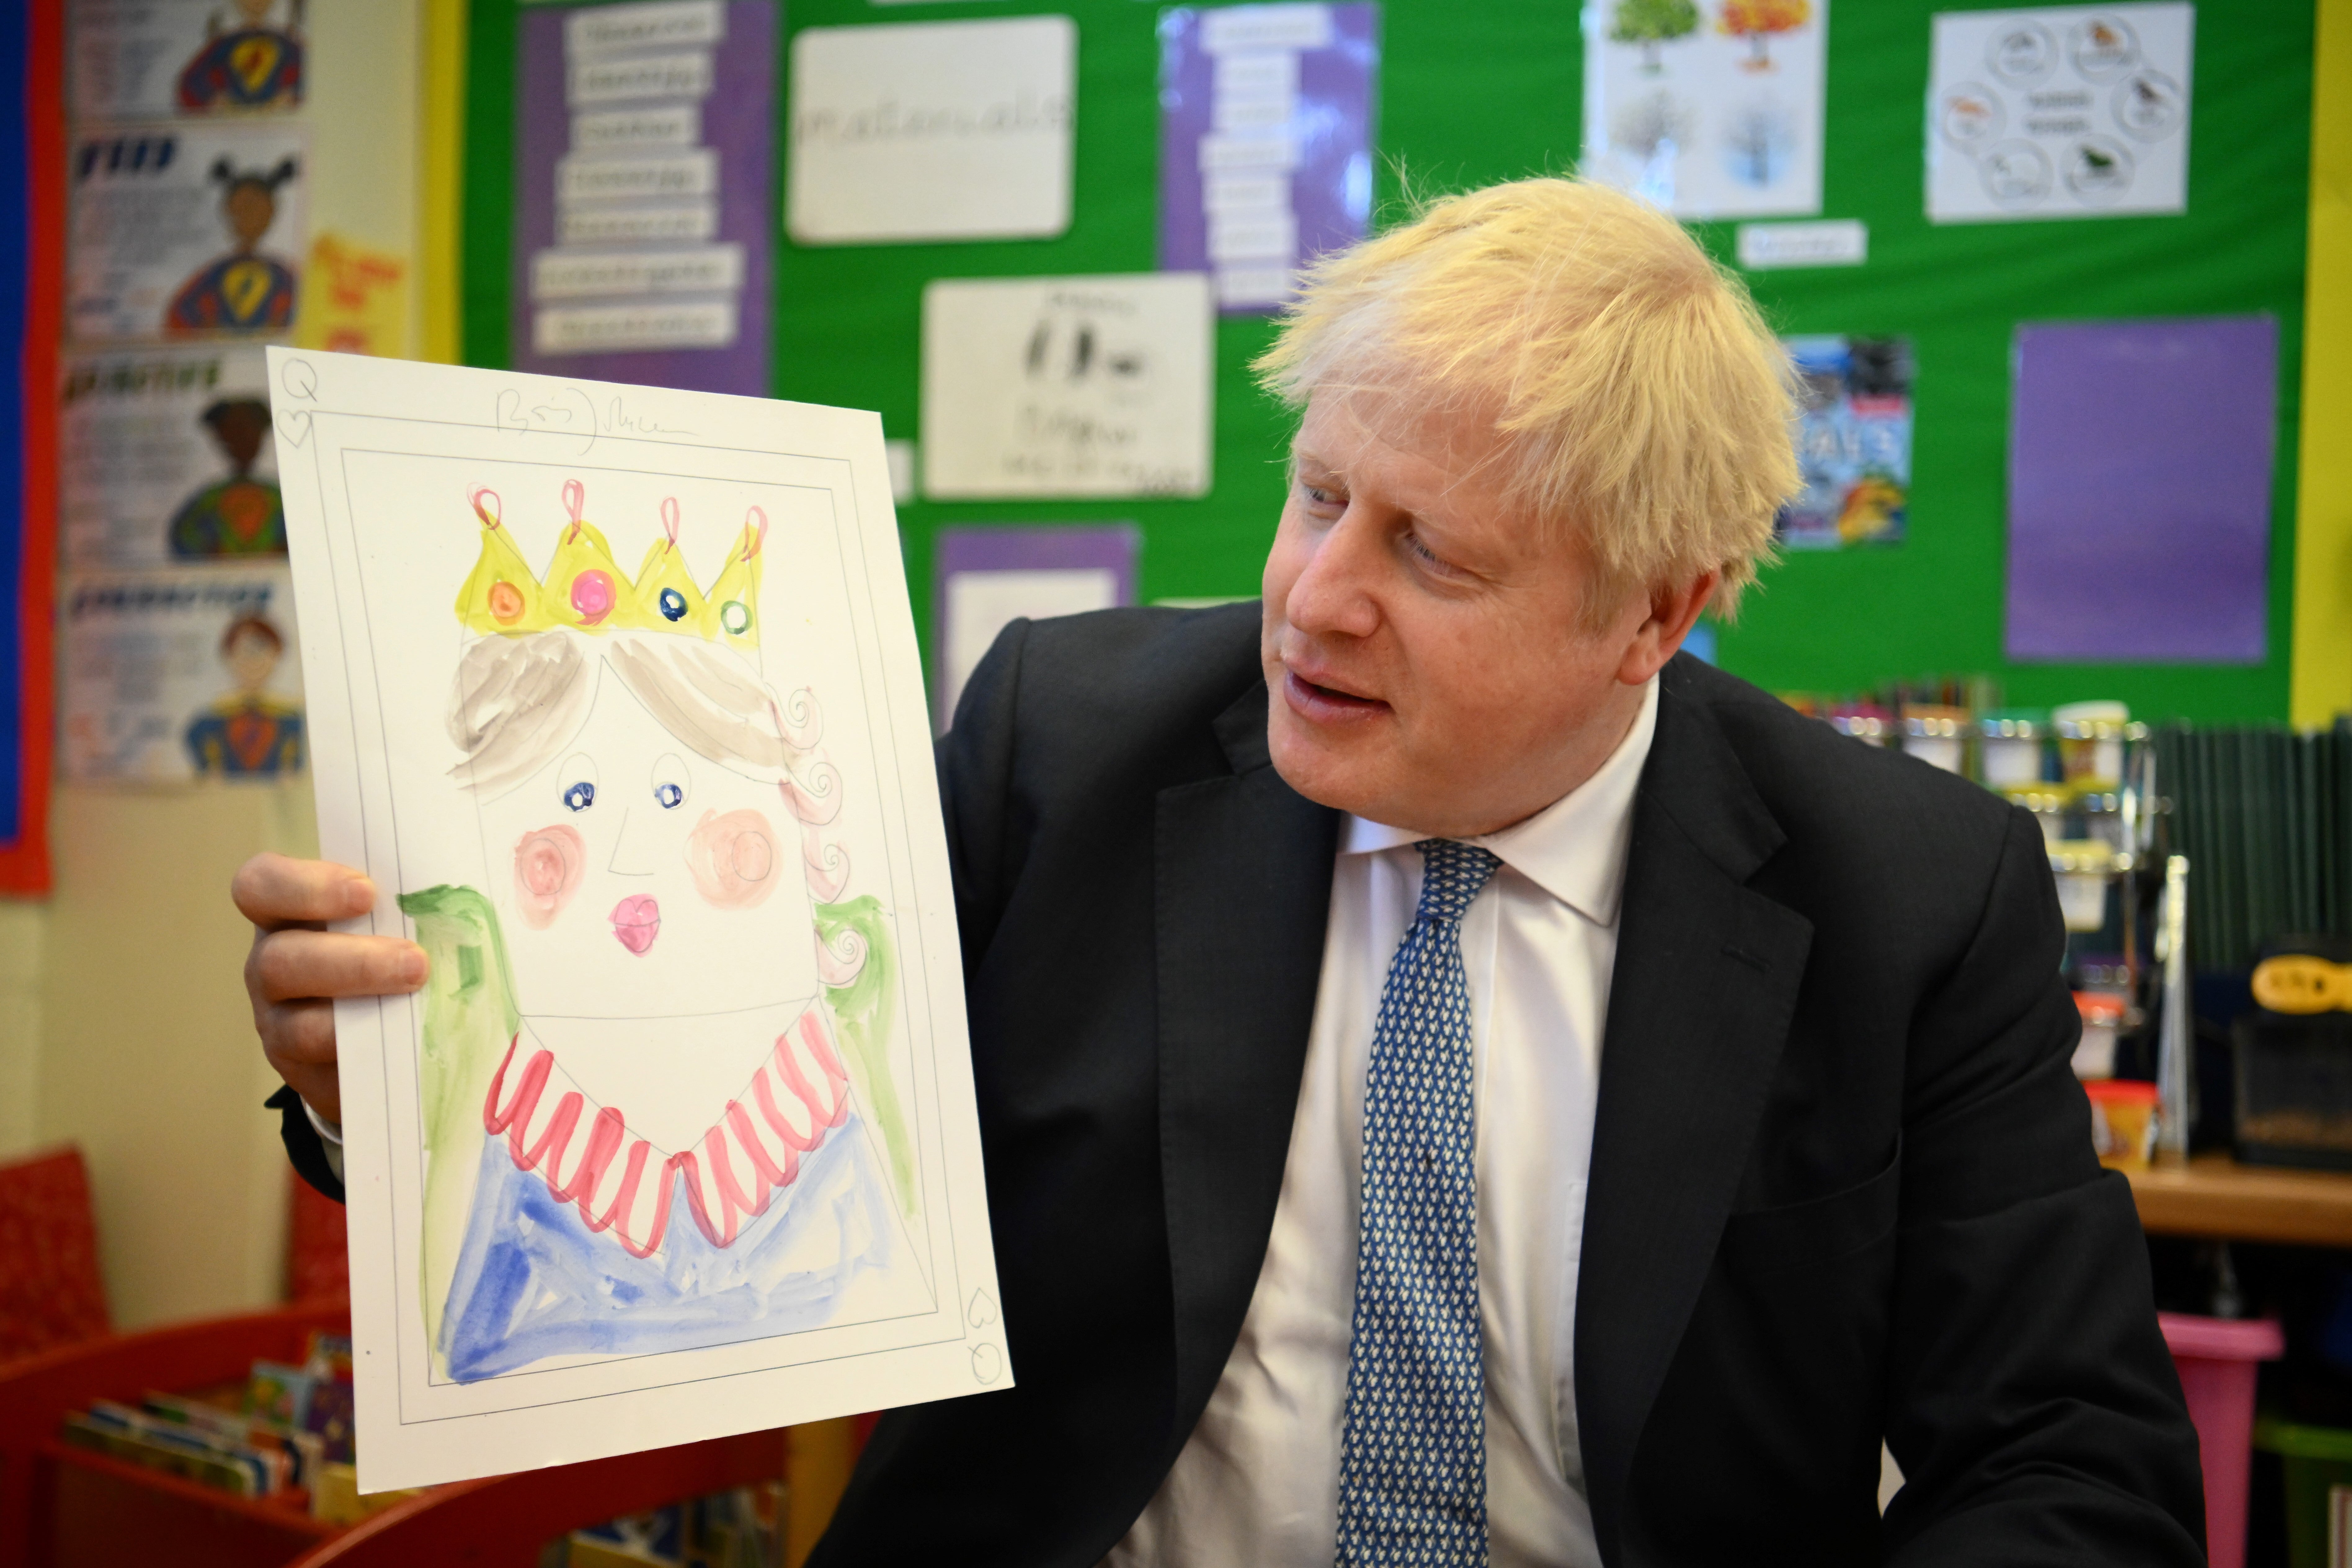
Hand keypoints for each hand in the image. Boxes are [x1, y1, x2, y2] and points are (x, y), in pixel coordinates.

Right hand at [233, 852, 426, 1124]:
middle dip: (352, 962)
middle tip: (416, 962)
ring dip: (363, 1016)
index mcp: (287, 913)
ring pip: (298, 1026)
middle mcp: (272, 966)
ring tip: (420, 999)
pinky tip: (412, 1046)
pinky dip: (372, 1058)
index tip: (367, 892)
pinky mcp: (303, 1072)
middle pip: (279, 960)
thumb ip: (411, 899)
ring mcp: (279, 1024)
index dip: (305, 886)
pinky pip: (327, 1073)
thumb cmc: (391, 944)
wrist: (382, 1022)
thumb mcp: (393, 914)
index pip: (260, 885)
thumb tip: (477, 889)